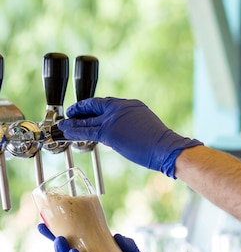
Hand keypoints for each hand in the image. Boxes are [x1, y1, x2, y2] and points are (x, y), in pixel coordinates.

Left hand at [60, 97, 202, 177]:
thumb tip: (113, 139)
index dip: (95, 108)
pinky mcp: (108, 131)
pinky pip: (86, 130)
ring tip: (63, 125)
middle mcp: (121, 107)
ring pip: (88, 119)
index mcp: (132, 105)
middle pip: (95, 106)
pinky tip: (66, 132)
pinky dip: (73, 131)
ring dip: (73, 122)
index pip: (108, 104)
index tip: (88, 111)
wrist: (167, 148)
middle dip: (81, 110)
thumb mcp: (144, 129)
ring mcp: (114, 118)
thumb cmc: (162, 144)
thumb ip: (128, 128)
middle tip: (71, 113)